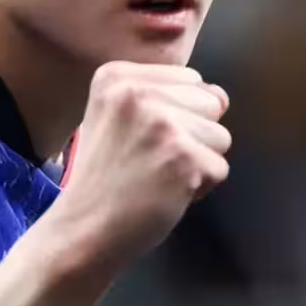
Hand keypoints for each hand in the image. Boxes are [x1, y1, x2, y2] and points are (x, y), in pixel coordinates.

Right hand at [51, 62, 230, 270]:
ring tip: (158, 176)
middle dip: (192, 136)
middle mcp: (138, 93)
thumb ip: (165, 96)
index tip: (140, 140)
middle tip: (150, 161)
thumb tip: (221, 97)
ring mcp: (162, 124)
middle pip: (210, 104)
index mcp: (117, 76)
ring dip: (197, 162)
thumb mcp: (117, 117)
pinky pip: (220, 168)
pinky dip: (200, 188)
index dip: (177, 116)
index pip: (191, 81)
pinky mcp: (183, 157)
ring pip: (220, 137)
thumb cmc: (106, 178)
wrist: (84, 229)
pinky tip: (165, 193)